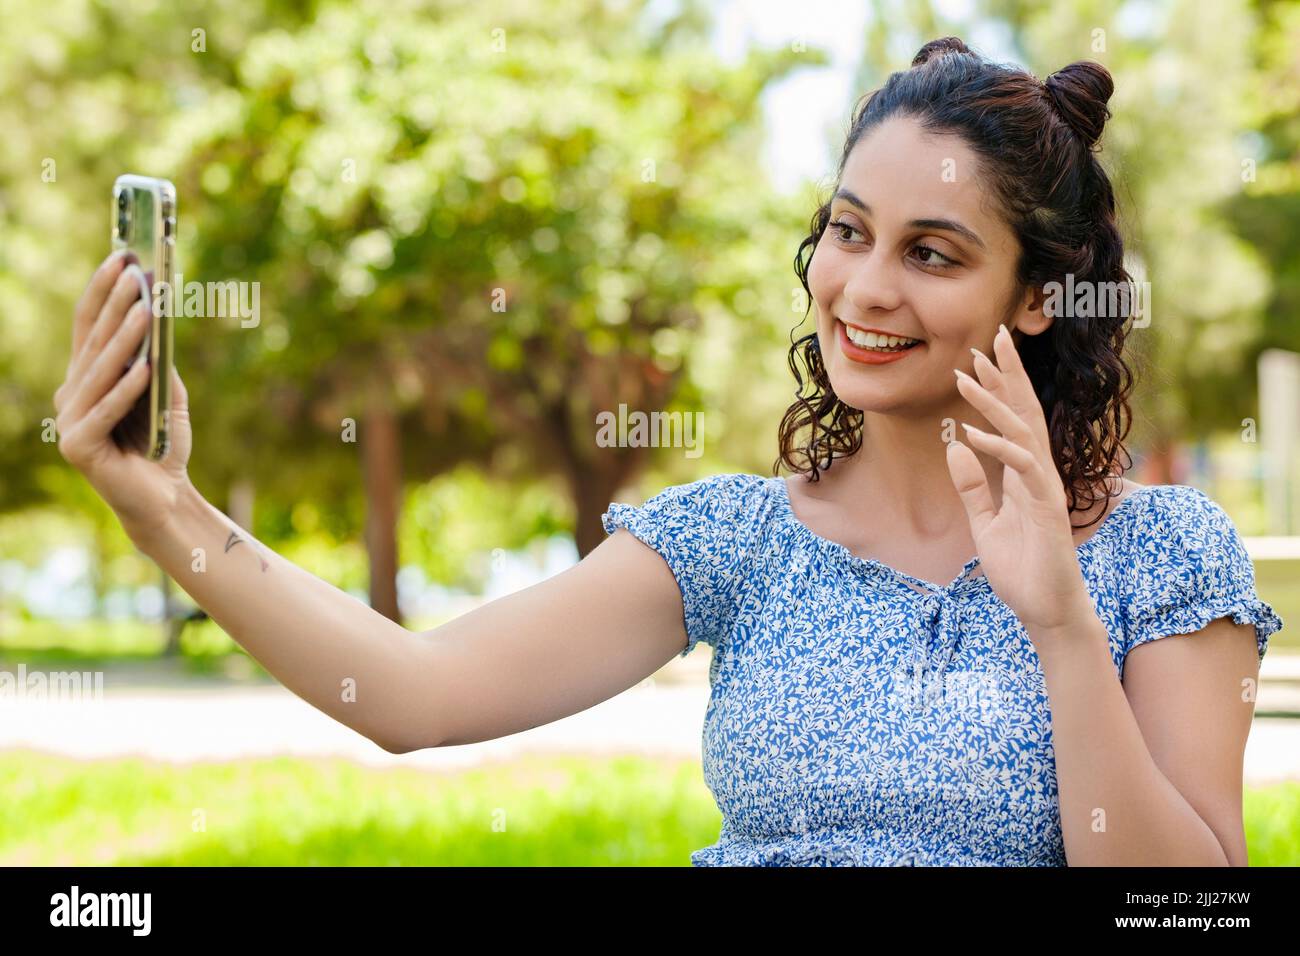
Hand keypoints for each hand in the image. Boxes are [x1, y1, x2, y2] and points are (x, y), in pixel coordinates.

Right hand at [54, 250, 193, 548]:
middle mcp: (71, 396)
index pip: (90, 327)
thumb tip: (159, 322)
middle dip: (115, 303)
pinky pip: (108, 410)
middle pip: (94, 343)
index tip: (121, 257)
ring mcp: (71, 421)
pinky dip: (127, 388)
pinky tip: (145, 367)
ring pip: (100, 372)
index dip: (102, 291)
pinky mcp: (78, 447)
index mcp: (86, 380)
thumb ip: (159, 365)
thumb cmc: (164, 447)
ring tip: (145, 308)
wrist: (164, 499)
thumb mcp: (167, 398)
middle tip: (132, 271)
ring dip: (125, 338)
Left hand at [944, 323, 1094, 635]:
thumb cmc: (1022, 569)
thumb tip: (956, 445)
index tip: (980, 355)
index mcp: (1025, 473)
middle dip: (1010, 373)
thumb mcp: (985, 523)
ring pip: (1023, 430)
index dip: (1000, 386)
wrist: (1045, 610)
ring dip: (995, 400)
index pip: (1015, 419)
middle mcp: (1039, 472)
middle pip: (1027, 411)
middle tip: (994, 335)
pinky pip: (1023, 467)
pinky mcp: (1048, 507)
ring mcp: (1046, 487)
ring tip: (967, 373)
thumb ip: (972, 486)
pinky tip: (971, 433)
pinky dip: (997, 446)